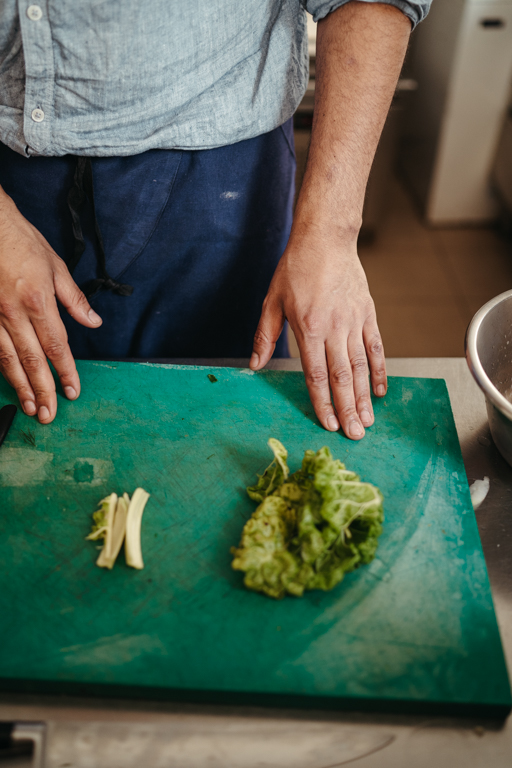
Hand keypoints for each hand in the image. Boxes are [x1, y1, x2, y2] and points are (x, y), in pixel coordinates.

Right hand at [0, 191, 101, 422]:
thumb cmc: (20, 242)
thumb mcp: (55, 266)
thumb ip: (74, 299)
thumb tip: (93, 321)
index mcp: (37, 301)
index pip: (56, 346)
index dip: (66, 372)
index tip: (73, 391)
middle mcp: (13, 313)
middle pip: (32, 361)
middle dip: (43, 390)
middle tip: (50, 414)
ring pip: (8, 361)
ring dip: (21, 387)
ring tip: (31, 407)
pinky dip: (2, 368)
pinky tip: (10, 382)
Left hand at [250, 225, 386, 439]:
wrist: (326, 239)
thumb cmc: (296, 269)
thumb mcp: (272, 300)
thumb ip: (264, 335)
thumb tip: (254, 365)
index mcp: (309, 327)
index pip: (316, 374)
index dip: (322, 402)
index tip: (328, 424)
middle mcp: (334, 328)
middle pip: (342, 377)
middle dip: (348, 409)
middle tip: (355, 435)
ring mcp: (354, 322)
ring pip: (362, 366)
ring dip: (364, 396)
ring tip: (368, 421)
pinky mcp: (368, 314)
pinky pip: (376, 348)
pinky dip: (379, 371)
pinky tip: (379, 391)